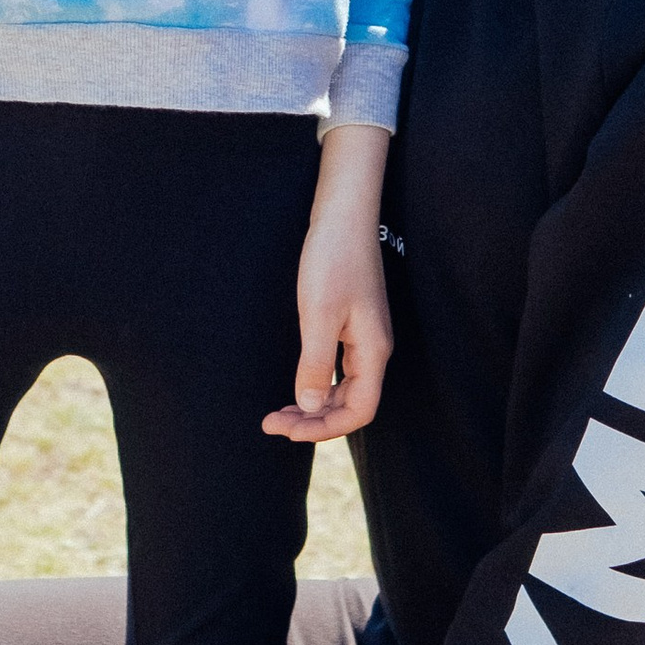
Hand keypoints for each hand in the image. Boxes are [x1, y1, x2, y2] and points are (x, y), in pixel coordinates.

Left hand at [269, 121, 390, 440]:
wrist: (342, 215)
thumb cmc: (333, 259)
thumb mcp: (319, 314)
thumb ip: (315, 363)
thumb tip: (308, 406)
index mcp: (373, 351)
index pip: (360, 410)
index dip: (325, 428)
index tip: (287, 429)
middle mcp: (373, 349)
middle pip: (351, 403)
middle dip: (314, 420)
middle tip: (272, 423)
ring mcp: (363, 336)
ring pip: (343, 388)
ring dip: (313, 404)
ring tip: (279, 411)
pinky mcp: (351, 323)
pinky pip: (338, 368)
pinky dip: (316, 382)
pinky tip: (296, 384)